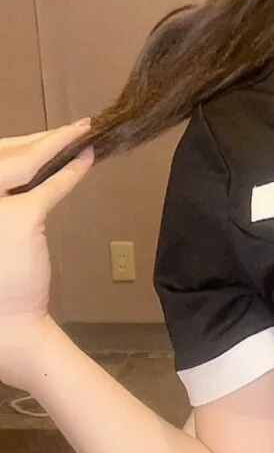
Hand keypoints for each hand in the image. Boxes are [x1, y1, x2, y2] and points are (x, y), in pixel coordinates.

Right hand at [0, 119, 94, 384]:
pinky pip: (50, 186)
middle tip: (64, 132)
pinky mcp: (20, 217)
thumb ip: (0, 197)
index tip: (30, 137)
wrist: (3, 320)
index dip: (8, 144)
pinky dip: (72, 171)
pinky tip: (87, 158)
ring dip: (55, 142)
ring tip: (80, 132)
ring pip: (23, 160)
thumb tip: (27, 160)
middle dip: (32, 139)